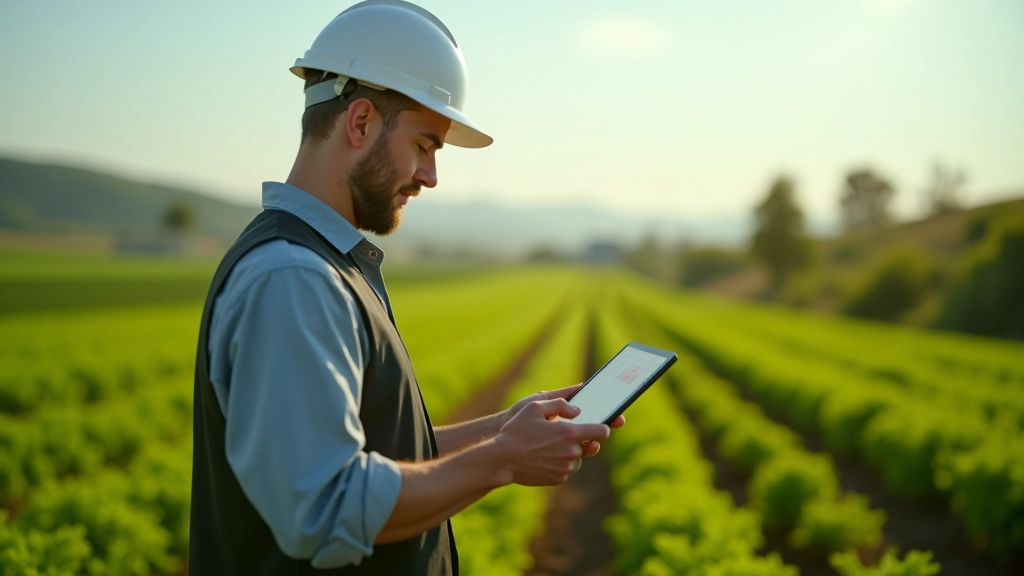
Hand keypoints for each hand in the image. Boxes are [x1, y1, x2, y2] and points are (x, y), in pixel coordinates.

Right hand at [493, 398, 610, 485]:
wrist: (502, 460)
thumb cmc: (516, 431)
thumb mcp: (534, 407)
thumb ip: (560, 404)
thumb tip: (577, 411)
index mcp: (569, 433)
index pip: (601, 432)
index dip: (603, 427)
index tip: (602, 426)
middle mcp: (571, 452)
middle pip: (587, 445)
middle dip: (577, 439)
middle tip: (559, 435)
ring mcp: (566, 468)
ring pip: (576, 458)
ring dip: (568, 452)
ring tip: (547, 445)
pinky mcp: (559, 479)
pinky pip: (566, 469)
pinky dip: (559, 463)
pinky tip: (543, 457)